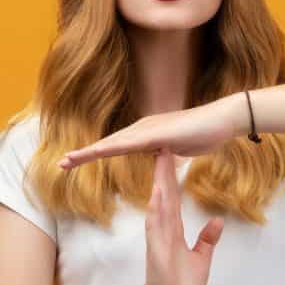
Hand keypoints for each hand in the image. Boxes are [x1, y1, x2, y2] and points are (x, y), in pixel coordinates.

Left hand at [58, 96, 242, 169]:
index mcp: (146, 134)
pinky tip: (97, 152)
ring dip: (90, 152)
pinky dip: (111, 147)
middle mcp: (142, 129)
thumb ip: (166, 153)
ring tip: (68, 160)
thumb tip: (161, 159)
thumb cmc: (205, 133)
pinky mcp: (157, 133)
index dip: (95, 154)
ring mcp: (148, 129)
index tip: (77, 162)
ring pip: (113, 143)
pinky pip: (130, 143)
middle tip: (61, 164)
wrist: (223, 120)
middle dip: (84, 154)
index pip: (116, 147)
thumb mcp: (178, 149)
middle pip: (108, 144)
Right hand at [137, 147, 224, 284]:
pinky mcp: (157, 254)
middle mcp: (164, 232)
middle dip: (165, 171)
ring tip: (159, 160)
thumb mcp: (201, 261)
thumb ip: (207, 240)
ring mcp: (159, 241)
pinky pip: (155, 229)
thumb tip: (217, 221)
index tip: (173, 155)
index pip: (174, 199)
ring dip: (160, 183)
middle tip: (162, 145)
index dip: (174, 177)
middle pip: (165, 196)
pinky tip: (157, 195)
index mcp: (174, 232)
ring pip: (159, 206)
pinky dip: (156, 211)